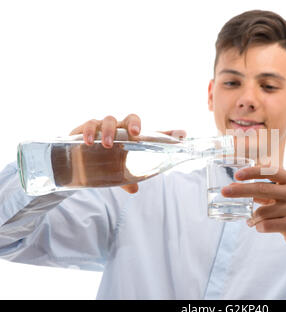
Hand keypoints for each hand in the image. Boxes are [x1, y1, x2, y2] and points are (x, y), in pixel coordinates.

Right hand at [69, 114, 185, 193]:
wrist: (74, 166)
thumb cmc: (101, 165)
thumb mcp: (118, 173)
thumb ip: (128, 179)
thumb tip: (135, 189)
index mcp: (129, 137)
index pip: (150, 132)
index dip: (166, 131)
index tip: (180, 134)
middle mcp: (117, 129)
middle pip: (129, 118)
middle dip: (134, 123)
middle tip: (135, 134)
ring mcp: (100, 128)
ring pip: (108, 119)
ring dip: (109, 130)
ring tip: (108, 145)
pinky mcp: (82, 130)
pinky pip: (87, 125)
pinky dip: (88, 131)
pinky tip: (89, 142)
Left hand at [221, 166, 285, 263]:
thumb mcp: (285, 194)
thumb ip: (266, 188)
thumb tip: (238, 184)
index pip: (270, 171)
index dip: (252, 172)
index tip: (237, 175)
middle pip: (261, 189)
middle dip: (240, 190)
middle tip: (225, 192)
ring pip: (261, 211)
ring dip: (252, 217)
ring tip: (251, 220)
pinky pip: (265, 225)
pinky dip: (258, 226)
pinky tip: (258, 227)